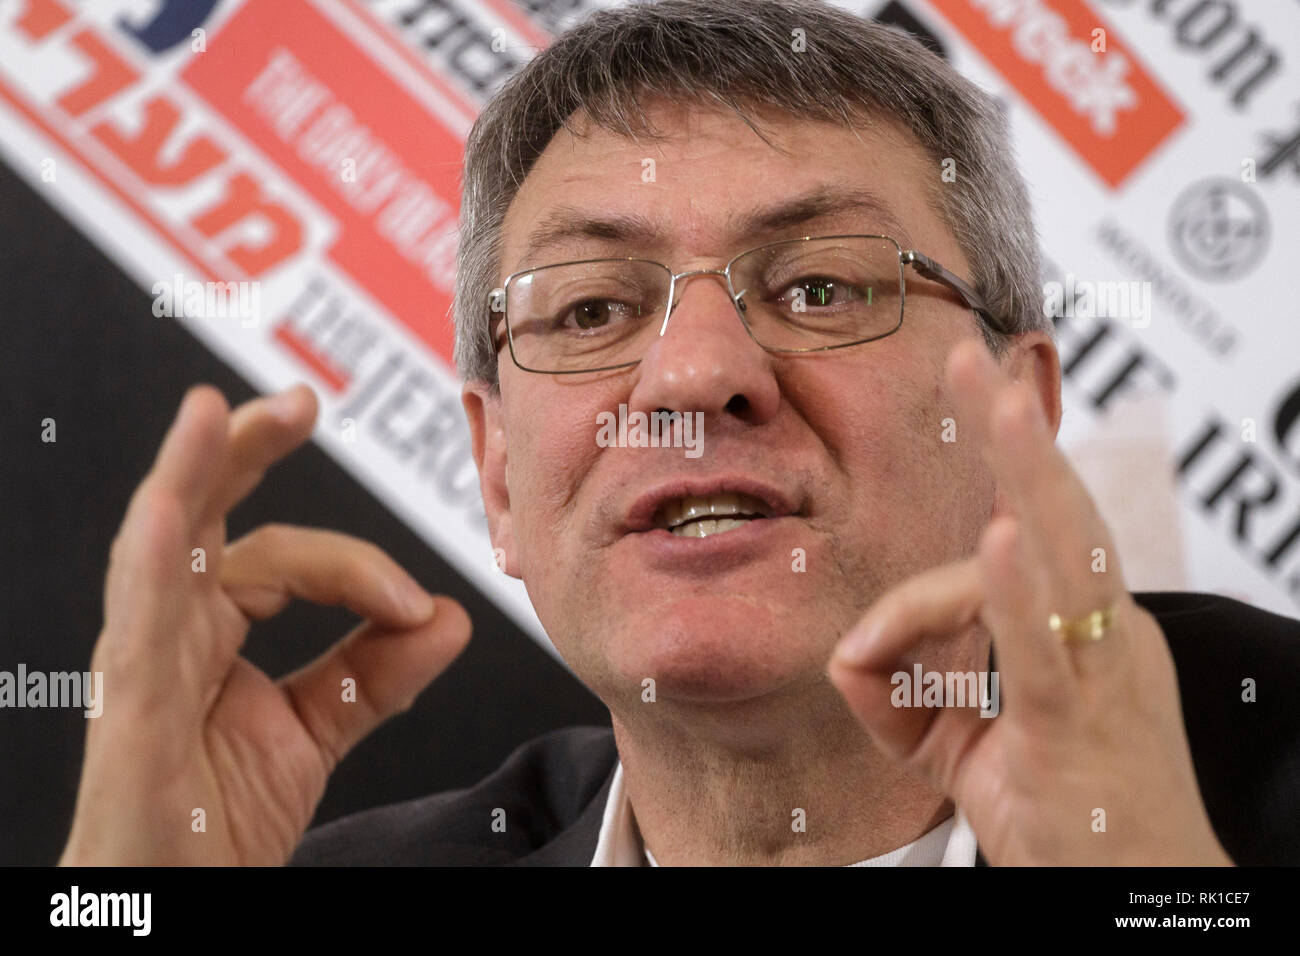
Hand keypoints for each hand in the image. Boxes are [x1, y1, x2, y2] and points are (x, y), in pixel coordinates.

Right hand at [60, 385, 471, 864]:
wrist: (179, 901)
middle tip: (298, 401)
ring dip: (185, 474)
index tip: (414, 604)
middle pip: (202, 514)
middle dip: (243, 446)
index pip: (283, 556)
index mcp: (209, 625)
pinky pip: (138, 629)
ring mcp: (143, 665)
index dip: (356, 568)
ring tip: (211, 412)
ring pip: (159, 549)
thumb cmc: (216, 818)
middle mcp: (169, 629)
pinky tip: (170, 515)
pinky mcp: (130, 714)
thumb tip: (447, 616)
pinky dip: (153, 566)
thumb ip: (378, 671)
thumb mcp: (317, 729)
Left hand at [828, 339, 1230, 865]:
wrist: (1136, 895)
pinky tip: (1005, 542)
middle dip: (1018, 434)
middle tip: (976, 358)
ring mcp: (1104, 674)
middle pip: (1062, 512)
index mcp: (1084, 625)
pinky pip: (1050, 654)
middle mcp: (1105, 633)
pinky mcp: (1083, 730)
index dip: (938, 565)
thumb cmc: (1063, 814)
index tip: (891, 586)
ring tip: (1002, 406)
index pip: (1009, 556)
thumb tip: (844, 656)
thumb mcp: (961, 745)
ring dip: (1033, 476)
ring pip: (1070, 559)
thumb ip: (902, 692)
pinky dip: (1020, 595)